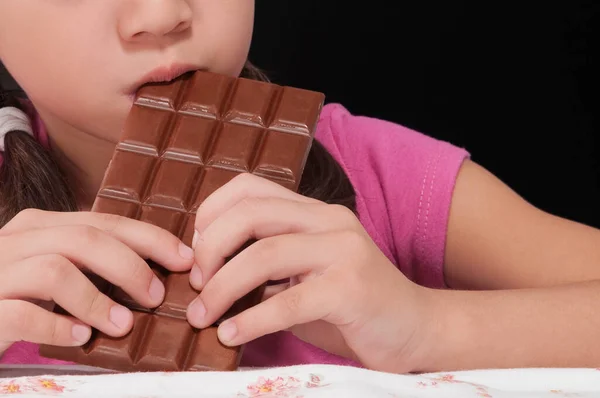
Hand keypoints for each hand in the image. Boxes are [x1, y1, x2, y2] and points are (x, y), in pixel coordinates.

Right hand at [0, 209, 194, 354]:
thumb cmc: (14, 295)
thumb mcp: (53, 270)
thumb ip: (90, 263)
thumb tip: (153, 274)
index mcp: (40, 227)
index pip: (104, 221)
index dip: (150, 238)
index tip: (184, 259)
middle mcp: (17, 241)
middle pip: (85, 239)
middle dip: (130, 265)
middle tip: (156, 295)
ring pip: (56, 270)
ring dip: (97, 300)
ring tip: (123, 324)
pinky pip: (21, 314)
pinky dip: (57, 327)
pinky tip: (80, 339)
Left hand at [186, 174, 432, 372]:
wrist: (415, 328)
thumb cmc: (351, 305)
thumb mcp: (304, 275)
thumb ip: (267, 266)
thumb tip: (207, 275)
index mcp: (314, 212)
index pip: (250, 188)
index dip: (211, 214)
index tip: (195, 253)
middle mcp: (329, 221)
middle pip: (251, 214)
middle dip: (209, 249)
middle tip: (195, 285)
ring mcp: (344, 250)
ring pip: (265, 255)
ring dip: (222, 288)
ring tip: (203, 316)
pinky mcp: (352, 288)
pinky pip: (289, 301)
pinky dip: (251, 320)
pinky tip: (231, 335)